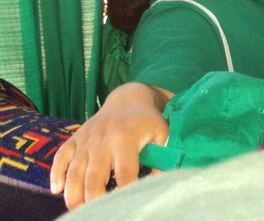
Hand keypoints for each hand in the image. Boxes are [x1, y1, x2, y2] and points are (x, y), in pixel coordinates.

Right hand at [50, 83, 169, 208]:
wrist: (127, 99)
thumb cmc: (147, 121)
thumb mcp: (162, 134)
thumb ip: (162, 157)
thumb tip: (156, 183)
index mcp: (125, 139)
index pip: (125, 172)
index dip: (125, 191)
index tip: (127, 204)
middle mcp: (102, 141)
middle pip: (94, 176)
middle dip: (94, 199)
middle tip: (99, 213)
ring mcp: (86, 140)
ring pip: (74, 171)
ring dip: (73, 193)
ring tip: (78, 210)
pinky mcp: (75, 139)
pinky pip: (60, 157)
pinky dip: (56, 173)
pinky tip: (57, 189)